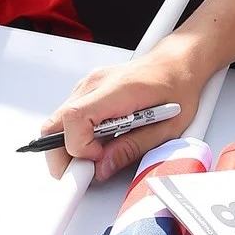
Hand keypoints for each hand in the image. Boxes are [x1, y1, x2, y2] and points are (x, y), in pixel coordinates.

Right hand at [42, 44, 203, 181]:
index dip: (78, 147)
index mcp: (118, 90)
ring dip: (69, 146)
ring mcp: (89, 85)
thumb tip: (103, 167)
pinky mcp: (88, 90)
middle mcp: (96, 84)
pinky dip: (76, 135)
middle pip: (55, 123)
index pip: (76, 118)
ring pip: (58, 121)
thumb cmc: (178, 87)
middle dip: (61, 155)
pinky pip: (69, 117)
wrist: (178, 62)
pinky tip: (98, 142)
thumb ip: (132, 148)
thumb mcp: (167, 127)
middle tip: (83, 171)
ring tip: (96, 156)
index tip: (95, 162)